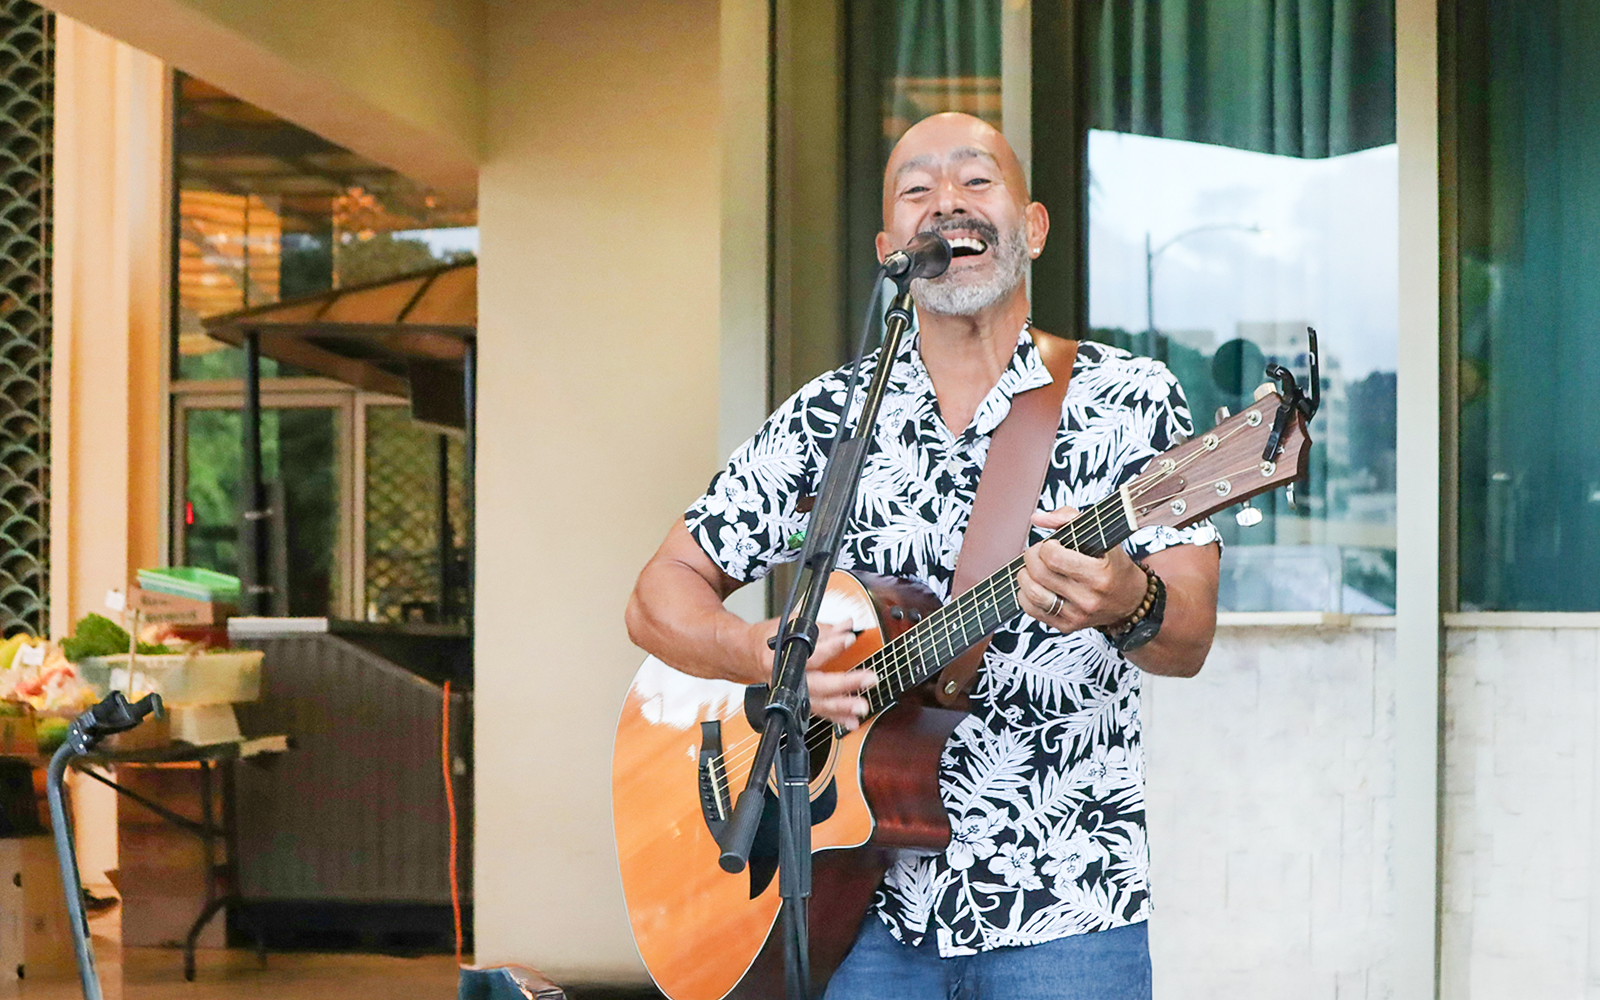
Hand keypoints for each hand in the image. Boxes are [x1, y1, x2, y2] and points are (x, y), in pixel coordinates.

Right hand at [747, 619, 877, 729]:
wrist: (748, 655)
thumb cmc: (768, 639)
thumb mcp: (793, 624)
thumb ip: (823, 628)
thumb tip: (846, 626)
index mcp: (783, 655)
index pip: (809, 653)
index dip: (831, 646)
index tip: (848, 638)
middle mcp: (786, 678)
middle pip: (817, 685)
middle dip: (845, 683)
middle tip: (868, 679)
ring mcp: (791, 694)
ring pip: (818, 704)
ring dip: (842, 707)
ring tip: (862, 706)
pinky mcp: (797, 703)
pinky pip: (818, 713)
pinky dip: (836, 718)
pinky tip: (851, 721)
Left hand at [1016, 506, 1147, 632]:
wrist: (1131, 601)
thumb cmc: (1114, 566)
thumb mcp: (1103, 537)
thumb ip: (1070, 518)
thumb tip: (1037, 518)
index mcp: (1099, 574)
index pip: (1054, 557)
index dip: (1045, 546)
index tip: (1051, 544)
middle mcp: (1088, 598)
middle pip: (1040, 574)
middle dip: (1031, 557)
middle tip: (1037, 552)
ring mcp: (1077, 615)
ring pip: (1033, 594)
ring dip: (1024, 576)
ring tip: (1032, 568)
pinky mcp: (1067, 626)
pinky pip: (1033, 611)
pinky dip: (1025, 595)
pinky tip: (1034, 585)